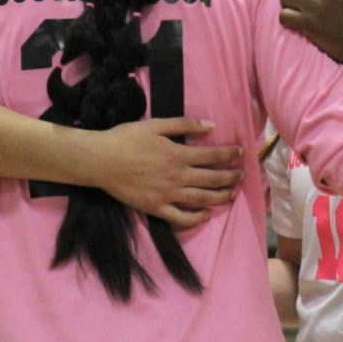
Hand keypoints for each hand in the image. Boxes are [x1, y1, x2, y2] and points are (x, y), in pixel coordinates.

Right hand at [91, 117, 242, 227]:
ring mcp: (167, 195)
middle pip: (212, 179)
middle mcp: (177, 177)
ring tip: (232, 194)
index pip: (212, 156)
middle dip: (230, 176)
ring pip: (202, 199)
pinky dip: (197, 218)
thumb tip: (211, 125)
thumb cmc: (126, 138)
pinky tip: (206, 214)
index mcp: (178, 155)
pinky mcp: (156, 208)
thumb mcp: (156, 124)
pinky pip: (181, 218)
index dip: (230, 154)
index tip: (241, 153)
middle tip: (241, 175)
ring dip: (220, 197)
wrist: (101, 160)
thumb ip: (185, 124)